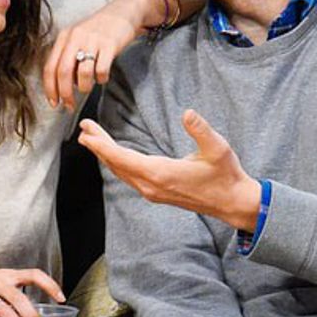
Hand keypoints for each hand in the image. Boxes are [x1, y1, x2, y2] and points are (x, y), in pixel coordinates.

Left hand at [43, 0, 158, 108]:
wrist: (122, 13)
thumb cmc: (97, 31)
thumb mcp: (77, 39)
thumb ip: (67, 58)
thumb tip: (61, 86)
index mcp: (64, 37)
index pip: (50, 67)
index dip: (50, 88)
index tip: (53, 102)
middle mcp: (75, 38)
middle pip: (63, 72)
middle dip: (65, 93)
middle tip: (69, 105)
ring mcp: (93, 41)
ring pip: (83, 74)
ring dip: (84, 87)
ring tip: (87, 88)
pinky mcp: (110, 45)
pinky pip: (102, 70)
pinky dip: (101, 80)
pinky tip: (102, 78)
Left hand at [78, 110, 261, 230]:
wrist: (232, 203)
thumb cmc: (226, 175)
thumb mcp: (218, 149)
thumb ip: (201, 130)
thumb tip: (188, 113)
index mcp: (161, 174)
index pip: (122, 158)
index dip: (102, 145)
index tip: (86, 132)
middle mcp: (152, 186)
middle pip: (116, 164)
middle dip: (98, 146)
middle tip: (84, 128)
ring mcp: (153, 192)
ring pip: (121, 171)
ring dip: (105, 154)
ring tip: (92, 138)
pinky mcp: (156, 193)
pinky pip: (128, 177)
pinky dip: (117, 163)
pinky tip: (113, 155)